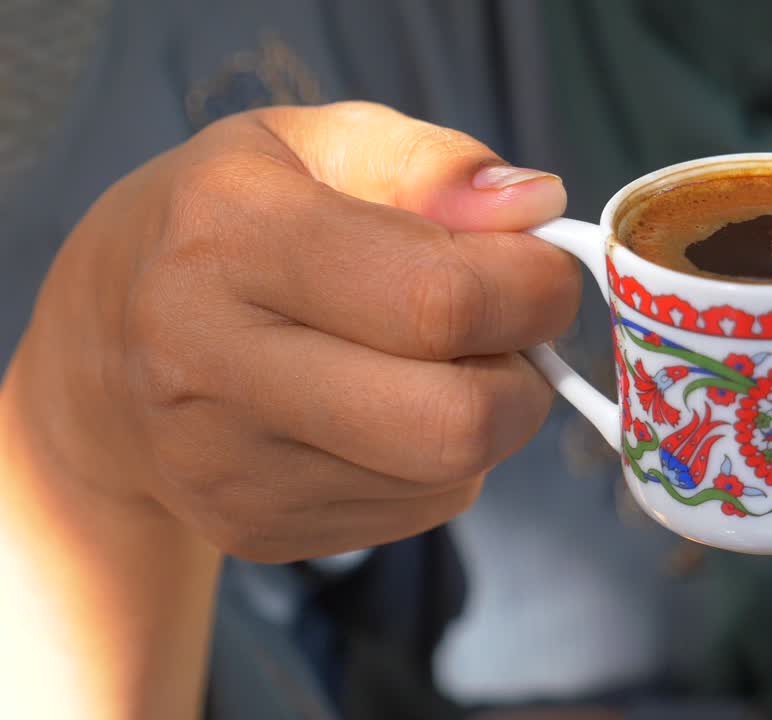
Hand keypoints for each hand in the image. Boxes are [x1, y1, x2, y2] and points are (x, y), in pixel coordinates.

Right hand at [9, 101, 579, 561]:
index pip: (438, 298)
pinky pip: (423, 509)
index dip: (534, 288)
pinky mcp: (255, 532)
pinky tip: (387, 411)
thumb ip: (436, 164)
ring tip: (431, 361)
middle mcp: (211, 363)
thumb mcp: (315, 145)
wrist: (101, 350)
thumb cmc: (231, 222)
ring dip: (486, 415)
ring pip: (452, 473)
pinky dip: (441, 460)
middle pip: (455, 422)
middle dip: (525, 377)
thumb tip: (541, 207)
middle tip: (506, 331)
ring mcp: (228, 468)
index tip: (542, 268)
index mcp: (230, 235)